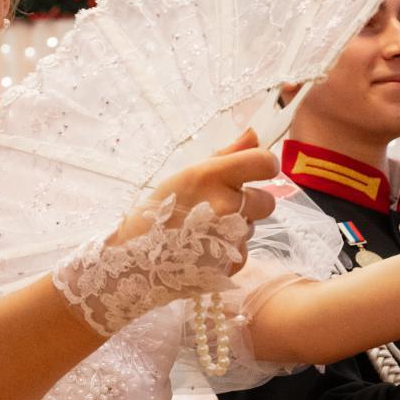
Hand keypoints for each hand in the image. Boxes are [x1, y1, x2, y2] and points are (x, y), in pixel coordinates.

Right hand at [53, 132, 278, 337]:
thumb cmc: (156, 212)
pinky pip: (243, 252)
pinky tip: (204, 250)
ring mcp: (229, 237)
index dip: (263, 166)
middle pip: (267, 201)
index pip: (265, 163)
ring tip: (202, 232)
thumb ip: (226, 155)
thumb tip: (256, 135)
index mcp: (211, 176)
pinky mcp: (229, 264)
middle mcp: (224, 204)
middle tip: (218, 208)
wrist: (132, 260)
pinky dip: (228, 252)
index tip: (252, 172)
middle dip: (249, 204)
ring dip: (235, 229)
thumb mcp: (185, 176)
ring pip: (252, 228)